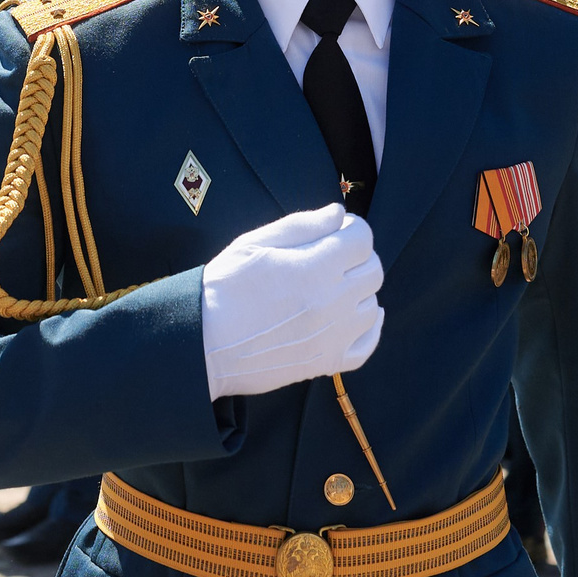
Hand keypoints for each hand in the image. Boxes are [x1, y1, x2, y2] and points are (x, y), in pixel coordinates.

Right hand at [199, 204, 383, 401]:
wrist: (203, 342)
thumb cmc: (224, 288)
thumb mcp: (255, 243)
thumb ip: (302, 225)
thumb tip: (339, 214)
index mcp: (314, 267)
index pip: (363, 239)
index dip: (351, 229)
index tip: (336, 232)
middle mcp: (332, 302)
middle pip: (373, 270)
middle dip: (357, 258)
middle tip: (331, 259)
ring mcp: (333, 336)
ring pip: (373, 305)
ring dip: (359, 292)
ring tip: (332, 290)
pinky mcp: (326, 362)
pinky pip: (367, 344)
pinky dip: (367, 329)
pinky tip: (351, 318)